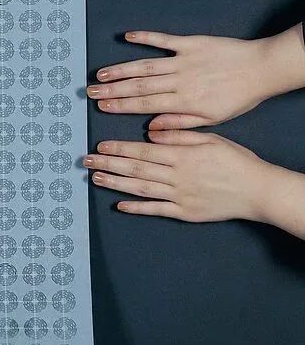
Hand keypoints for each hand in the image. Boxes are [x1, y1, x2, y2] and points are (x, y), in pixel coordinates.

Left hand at [85, 130, 298, 226]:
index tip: (101, 145)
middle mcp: (176, 176)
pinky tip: (119, 205)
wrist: (258, 191)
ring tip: (96, 177)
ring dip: (115, 183)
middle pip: (136, 168)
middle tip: (87, 160)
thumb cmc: (237, 162)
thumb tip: (153, 131)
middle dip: (109, 163)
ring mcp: (179, 196)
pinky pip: (156, 210)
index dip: (119, 148)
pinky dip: (136, 208)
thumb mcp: (210, 138)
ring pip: (140, 188)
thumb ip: (180, 134)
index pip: (143, 150)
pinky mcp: (184, 213)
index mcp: (182, 155)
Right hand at [87, 25, 304, 128]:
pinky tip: (128, 37)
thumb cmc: (239, 97)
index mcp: (185, 101)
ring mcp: (184, 60)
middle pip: (139, 86)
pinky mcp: (192, 43)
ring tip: (101, 72)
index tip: (102, 105)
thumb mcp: (213, 120)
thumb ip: (180, 124)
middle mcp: (180, 80)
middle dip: (112, 88)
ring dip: (121, 68)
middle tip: (91, 90)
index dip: (121, 105)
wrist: (262, 70)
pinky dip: (146, 37)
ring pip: (146, 65)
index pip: (146, 104)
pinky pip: (165, 40)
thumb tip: (153, 128)